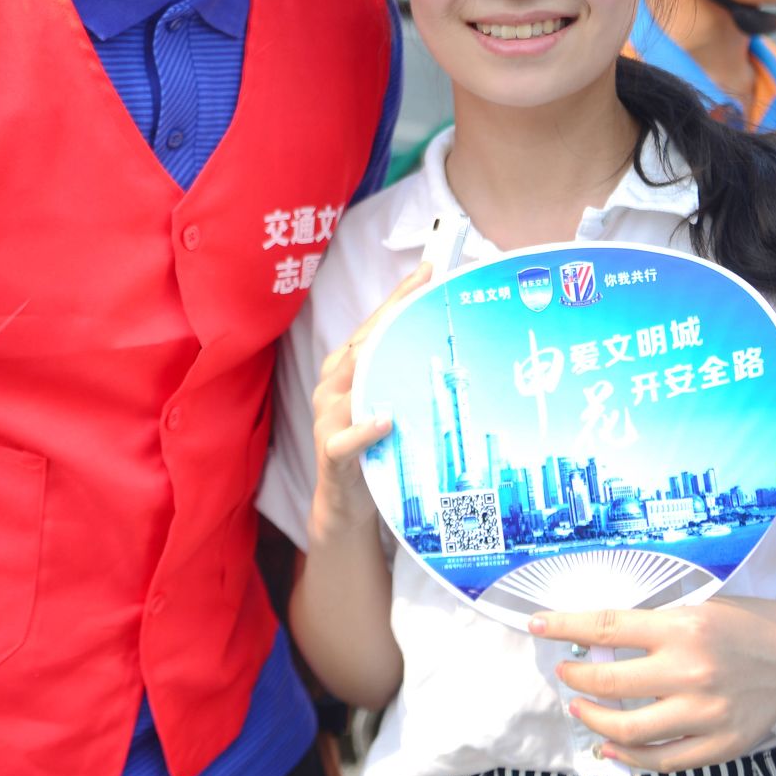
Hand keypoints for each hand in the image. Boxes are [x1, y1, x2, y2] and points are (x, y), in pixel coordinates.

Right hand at [307, 258, 431, 539]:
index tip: (428, 270)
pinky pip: (345, 439)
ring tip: (404, 344)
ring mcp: (328, 420)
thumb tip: (447, 345)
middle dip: (392, 315)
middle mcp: (332, 388)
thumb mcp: (389, 405)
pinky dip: (366, 429)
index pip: (373, 325)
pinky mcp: (332, 454)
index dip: (398, 297)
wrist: (346, 505)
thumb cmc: (374, 448)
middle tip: (425, 290)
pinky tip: (387, 419)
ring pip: (349, 386)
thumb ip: (403, 377)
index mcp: (345, 372)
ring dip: (376, 366)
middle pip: (362, 345)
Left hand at [531, 597, 775, 770]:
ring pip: (629, 729)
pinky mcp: (721, 744)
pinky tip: (610, 746)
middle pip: (609, 681)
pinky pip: (663, 761)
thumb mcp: (696, 607)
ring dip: (593, 719)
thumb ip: (651, 624)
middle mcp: (692, 670)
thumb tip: (594, 635)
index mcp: (682, 627)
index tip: (536, 624)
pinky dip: (629, 757)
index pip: (606, 625)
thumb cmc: (742, 624)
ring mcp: (706, 712)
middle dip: (575, 675)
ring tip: (580, 707)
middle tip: (565, 671)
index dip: (564, 625)